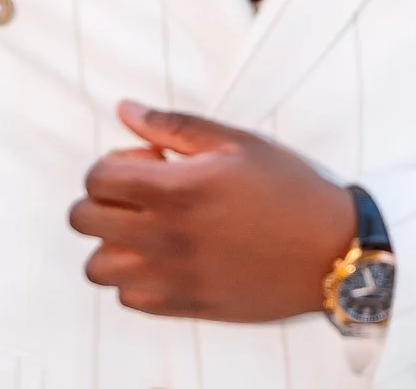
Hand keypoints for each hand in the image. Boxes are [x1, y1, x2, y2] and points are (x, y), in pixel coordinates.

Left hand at [67, 100, 357, 321]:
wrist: (331, 251)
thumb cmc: (290, 191)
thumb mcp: (237, 143)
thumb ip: (173, 126)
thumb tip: (126, 111)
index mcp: (176, 190)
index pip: (96, 178)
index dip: (114, 164)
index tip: (149, 163)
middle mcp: (164, 237)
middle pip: (84, 220)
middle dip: (105, 199)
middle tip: (145, 194)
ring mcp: (170, 277)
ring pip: (98, 266)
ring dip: (113, 243)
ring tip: (149, 229)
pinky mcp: (183, 305)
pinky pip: (127, 297)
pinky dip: (136, 277)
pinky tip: (167, 258)